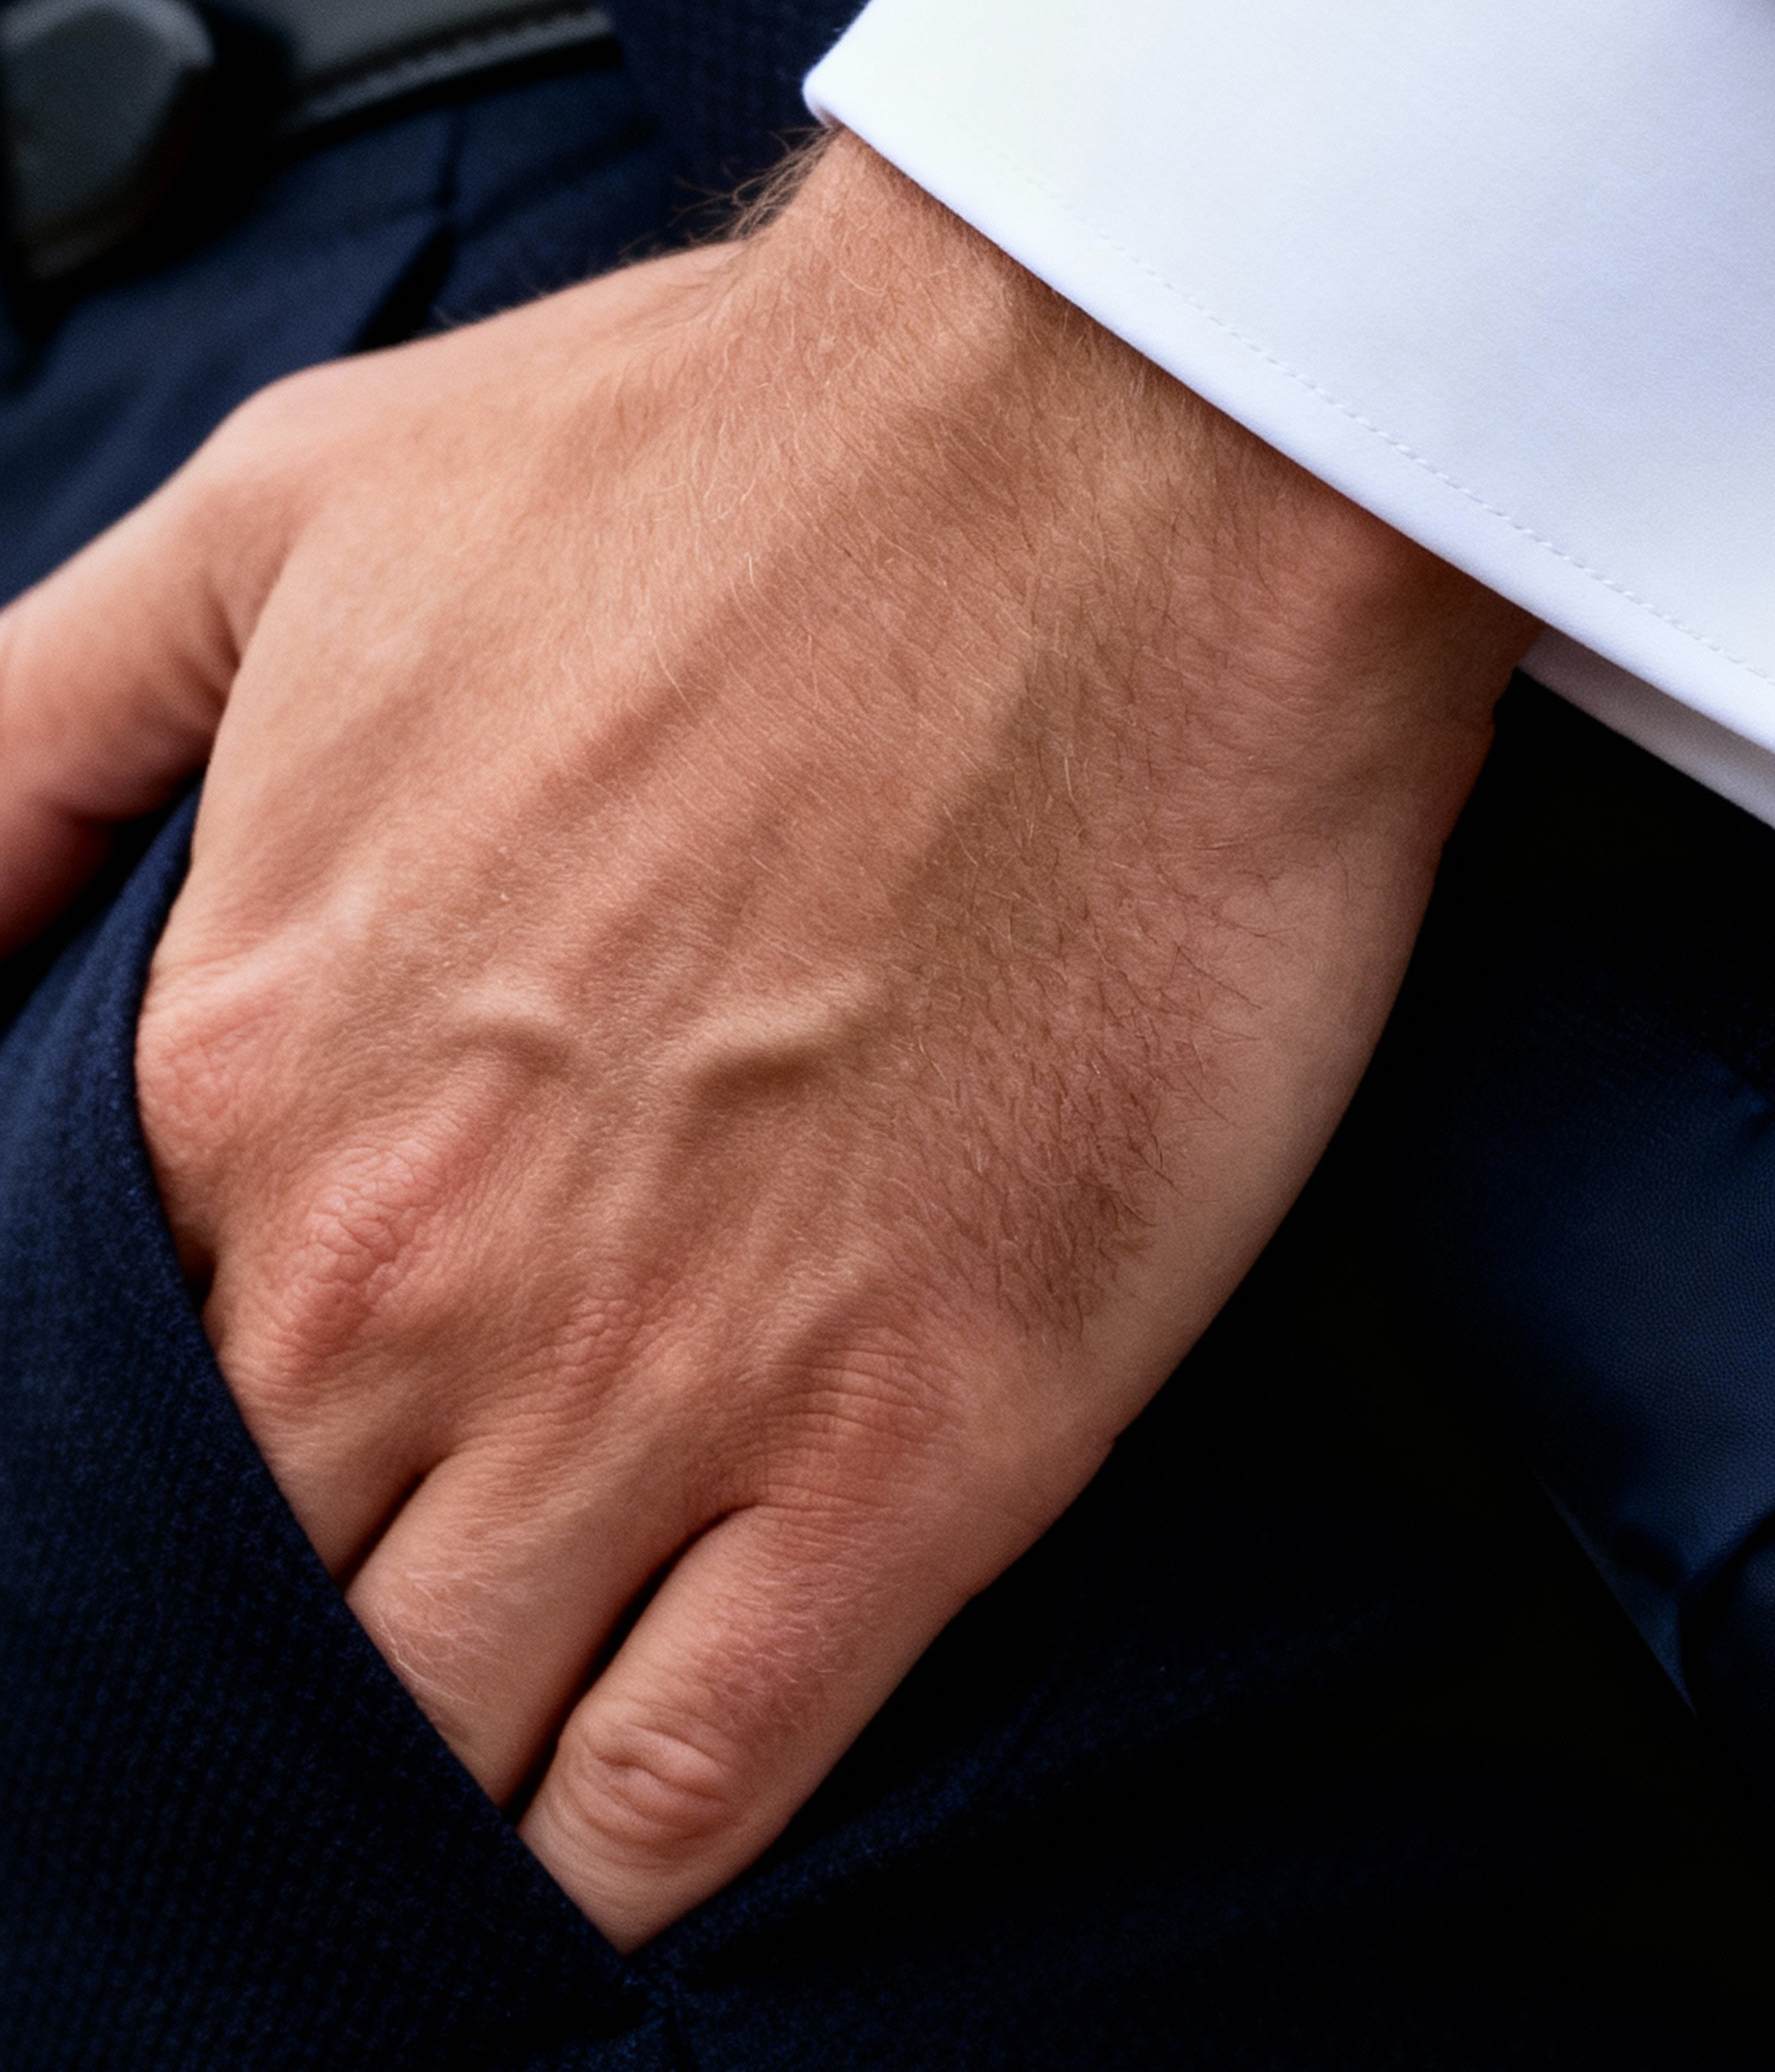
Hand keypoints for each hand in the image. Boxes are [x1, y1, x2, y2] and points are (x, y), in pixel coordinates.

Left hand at [0, 133, 1528, 1945]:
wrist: (1131, 451)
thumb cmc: (745, 451)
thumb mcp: (290, 509)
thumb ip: (26, 737)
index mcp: (250, 1063)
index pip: (105, 1409)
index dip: (160, 1464)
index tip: (264, 1450)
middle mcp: (417, 1268)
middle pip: (257, 1607)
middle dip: (276, 1645)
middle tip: (375, 1602)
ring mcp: (678, 1379)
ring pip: (437, 1740)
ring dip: (420, 1776)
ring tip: (456, 1756)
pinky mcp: (928, 1440)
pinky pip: (684, 1785)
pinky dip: (603, 1855)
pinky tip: (595, 1829)